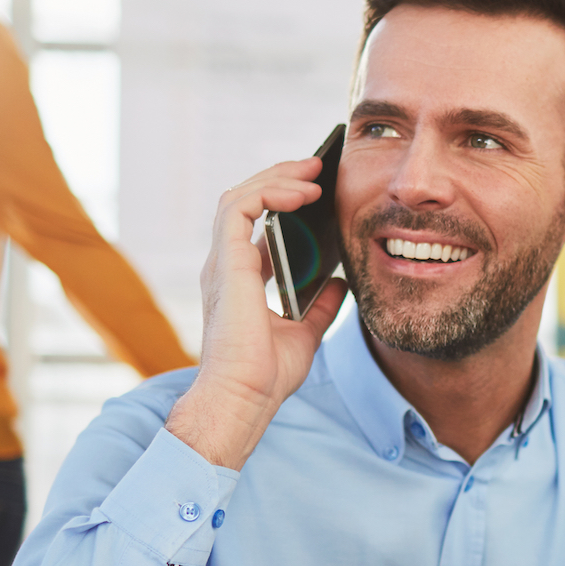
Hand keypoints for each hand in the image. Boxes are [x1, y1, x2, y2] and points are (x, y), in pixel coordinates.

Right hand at [166, 158, 346, 468]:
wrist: (246, 398)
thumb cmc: (266, 376)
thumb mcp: (305, 333)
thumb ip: (319, 306)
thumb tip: (341, 285)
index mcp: (240, 279)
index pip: (256, 224)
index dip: (283, 202)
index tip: (317, 191)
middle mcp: (226, 265)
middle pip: (246, 201)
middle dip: (281, 178)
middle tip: (318, 167)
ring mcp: (222, 262)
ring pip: (239, 195)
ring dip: (277, 177)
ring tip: (312, 171)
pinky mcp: (226, 262)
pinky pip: (240, 207)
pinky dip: (269, 191)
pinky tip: (302, 192)